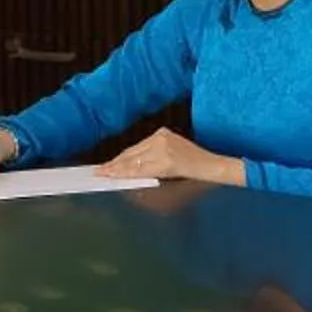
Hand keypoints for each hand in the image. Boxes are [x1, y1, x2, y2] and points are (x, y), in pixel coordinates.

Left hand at [96, 128, 243, 186]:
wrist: (212, 166)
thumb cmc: (196, 162)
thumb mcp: (173, 153)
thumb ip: (153, 157)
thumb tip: (130, 167)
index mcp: (162, 134)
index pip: (135, 149)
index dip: (119, 159)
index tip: (105, 165)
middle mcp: (160, 138)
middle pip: (132, 154)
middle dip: (114, 165)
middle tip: (98, 172)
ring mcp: (163, 149)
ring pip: (134, 162)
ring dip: (118, 170)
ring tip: (104, 175)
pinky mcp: (166, 161)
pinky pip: (142, 169)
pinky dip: (129, 174)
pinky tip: (119, 177)